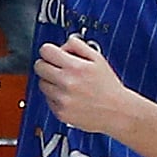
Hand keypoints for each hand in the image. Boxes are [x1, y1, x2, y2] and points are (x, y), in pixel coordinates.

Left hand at [31, 34, 146, 138]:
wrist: (118, 111)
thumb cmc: (108, 86)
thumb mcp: (98, 59)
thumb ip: (78, 46)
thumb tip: (61, 44)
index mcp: (76, 67)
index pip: (45, 51)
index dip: (50, 51)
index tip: (54, 54)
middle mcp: (67, 83)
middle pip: (39, 66)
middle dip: (47, 64)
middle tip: (59, 68)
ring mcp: (62, 99)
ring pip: (41, 83)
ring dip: (51, 82)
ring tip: (68, 84)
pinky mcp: (60, 112)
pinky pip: (47, 99)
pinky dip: (55, 97)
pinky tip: (70, 96)